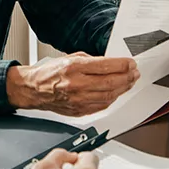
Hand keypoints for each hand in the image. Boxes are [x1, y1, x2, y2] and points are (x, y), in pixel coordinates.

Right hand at [6, 54, 139, 115]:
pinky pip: (102, 106)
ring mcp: (78, 100)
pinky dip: (112, 99)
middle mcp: (76, 85)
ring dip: (123, 88)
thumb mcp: (69, 57)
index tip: (131, 63)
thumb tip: (111, 63)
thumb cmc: (49, 73)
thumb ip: (90, 60)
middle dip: (127, 77)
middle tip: (134, 73)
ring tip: (129, 82)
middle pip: (110, 82)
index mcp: (73, 68)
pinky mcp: (79, 111)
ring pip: (109, 96)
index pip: (105, 66)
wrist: (33, 89)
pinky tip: (117, 92)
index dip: (122, 64)